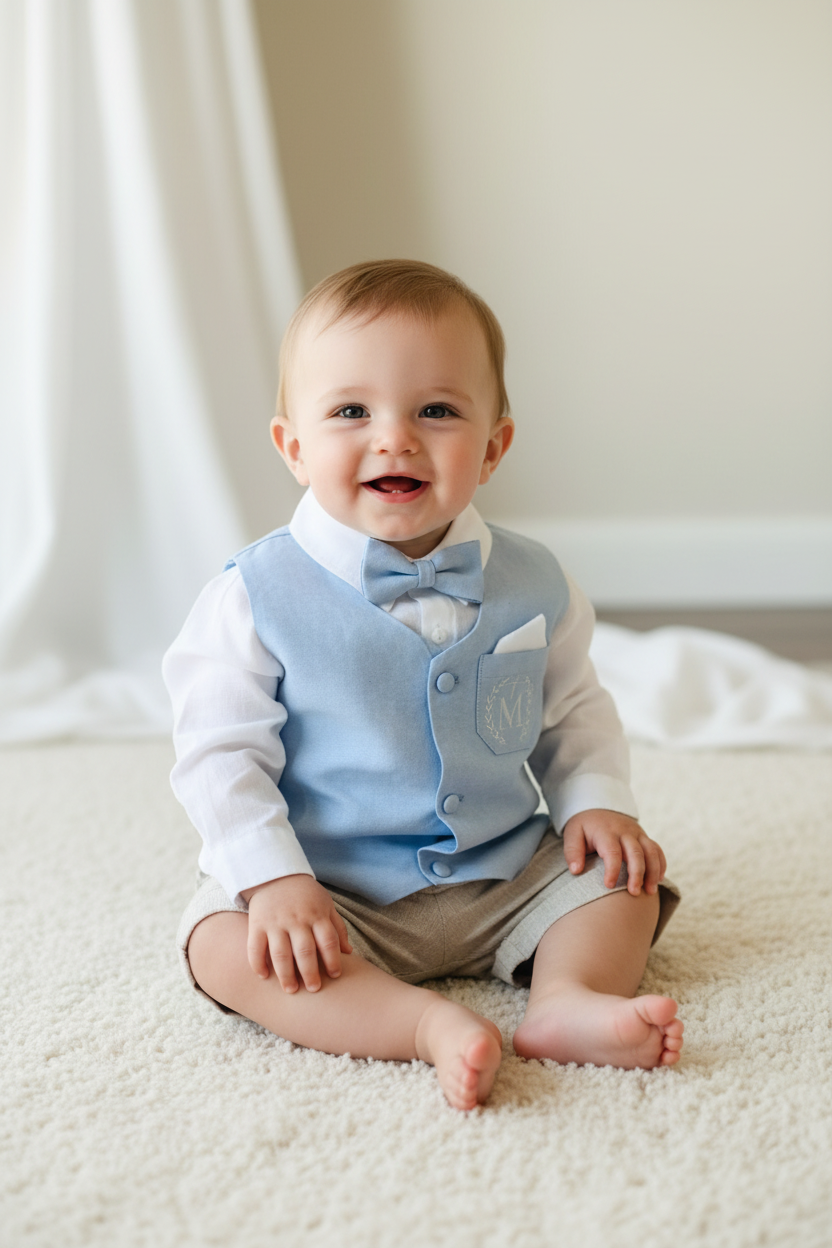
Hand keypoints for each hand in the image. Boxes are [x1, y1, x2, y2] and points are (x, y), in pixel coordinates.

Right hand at [241, 875, 352, 992]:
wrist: (275, 874)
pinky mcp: (256, 924)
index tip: (334, 976)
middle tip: (314, 989)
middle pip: (305, 950)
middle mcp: (296, 920)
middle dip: (310, 973)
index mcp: (316, 915)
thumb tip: (349, 952)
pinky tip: (263, 976)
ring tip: (291, 990)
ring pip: (280, 953)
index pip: (328, 941)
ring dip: (286, 974)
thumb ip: (337, 928)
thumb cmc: (305, 894)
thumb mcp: (326, 904)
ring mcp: (275, 922)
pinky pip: (255, 947)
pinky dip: (258, 963)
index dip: (332, 960)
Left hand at [562, 810, 666, 896]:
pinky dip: (660, 865)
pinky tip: (658, 880)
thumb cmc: (584, 827)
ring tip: (650, 891)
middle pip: (636, 852)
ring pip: (651, 851)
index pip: (612, 851)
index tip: (609, 886)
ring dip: (653, 872)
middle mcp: (624, 831)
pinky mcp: (644, 837)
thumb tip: (576, 870)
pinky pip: (657, 850)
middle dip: (637, 874)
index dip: (612, 870)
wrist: (597, 808)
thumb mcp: (572, 834)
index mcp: (605, 831)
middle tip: (634, 893)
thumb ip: (572, 851)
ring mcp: (637, 833)